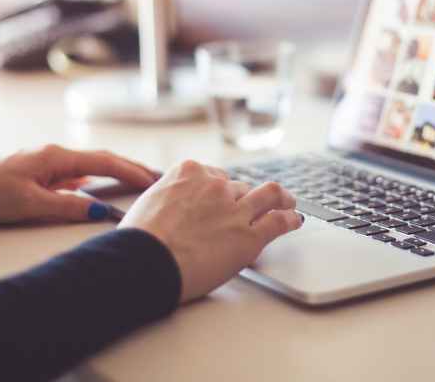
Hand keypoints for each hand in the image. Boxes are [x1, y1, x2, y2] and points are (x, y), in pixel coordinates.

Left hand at [0, 144, 158, 223]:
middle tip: (157, 177)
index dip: (131, 171)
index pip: (105, 162)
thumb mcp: (30, 204)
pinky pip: (78, 172)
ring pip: (92, 164)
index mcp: (57, 157)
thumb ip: (67, 206)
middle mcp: (56, 155)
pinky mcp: (42, 172)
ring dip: (116, 170)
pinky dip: (98, 177)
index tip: (153, 181)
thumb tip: (101, 211)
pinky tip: (102, 185)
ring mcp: (49, 162)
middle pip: (103, 158)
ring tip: (139, 180)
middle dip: (131, 167)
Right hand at [119, 159, 301, 302]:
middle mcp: (216, 185)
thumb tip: (168, 208)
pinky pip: (279, 221)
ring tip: (288, 202)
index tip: (224, 196)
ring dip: (280, 198)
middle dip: (243, 199)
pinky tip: (294, 220)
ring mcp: (235, 208)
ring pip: (268, 195)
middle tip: (249, 209)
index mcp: (189, 172)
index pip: (215, 175)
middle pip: (239, 187)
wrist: (145, 261)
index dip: (220, 189)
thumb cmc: (139, 240)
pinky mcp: (249, 236)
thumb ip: (167, 198)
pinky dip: (290, 219)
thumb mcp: (148, 203)